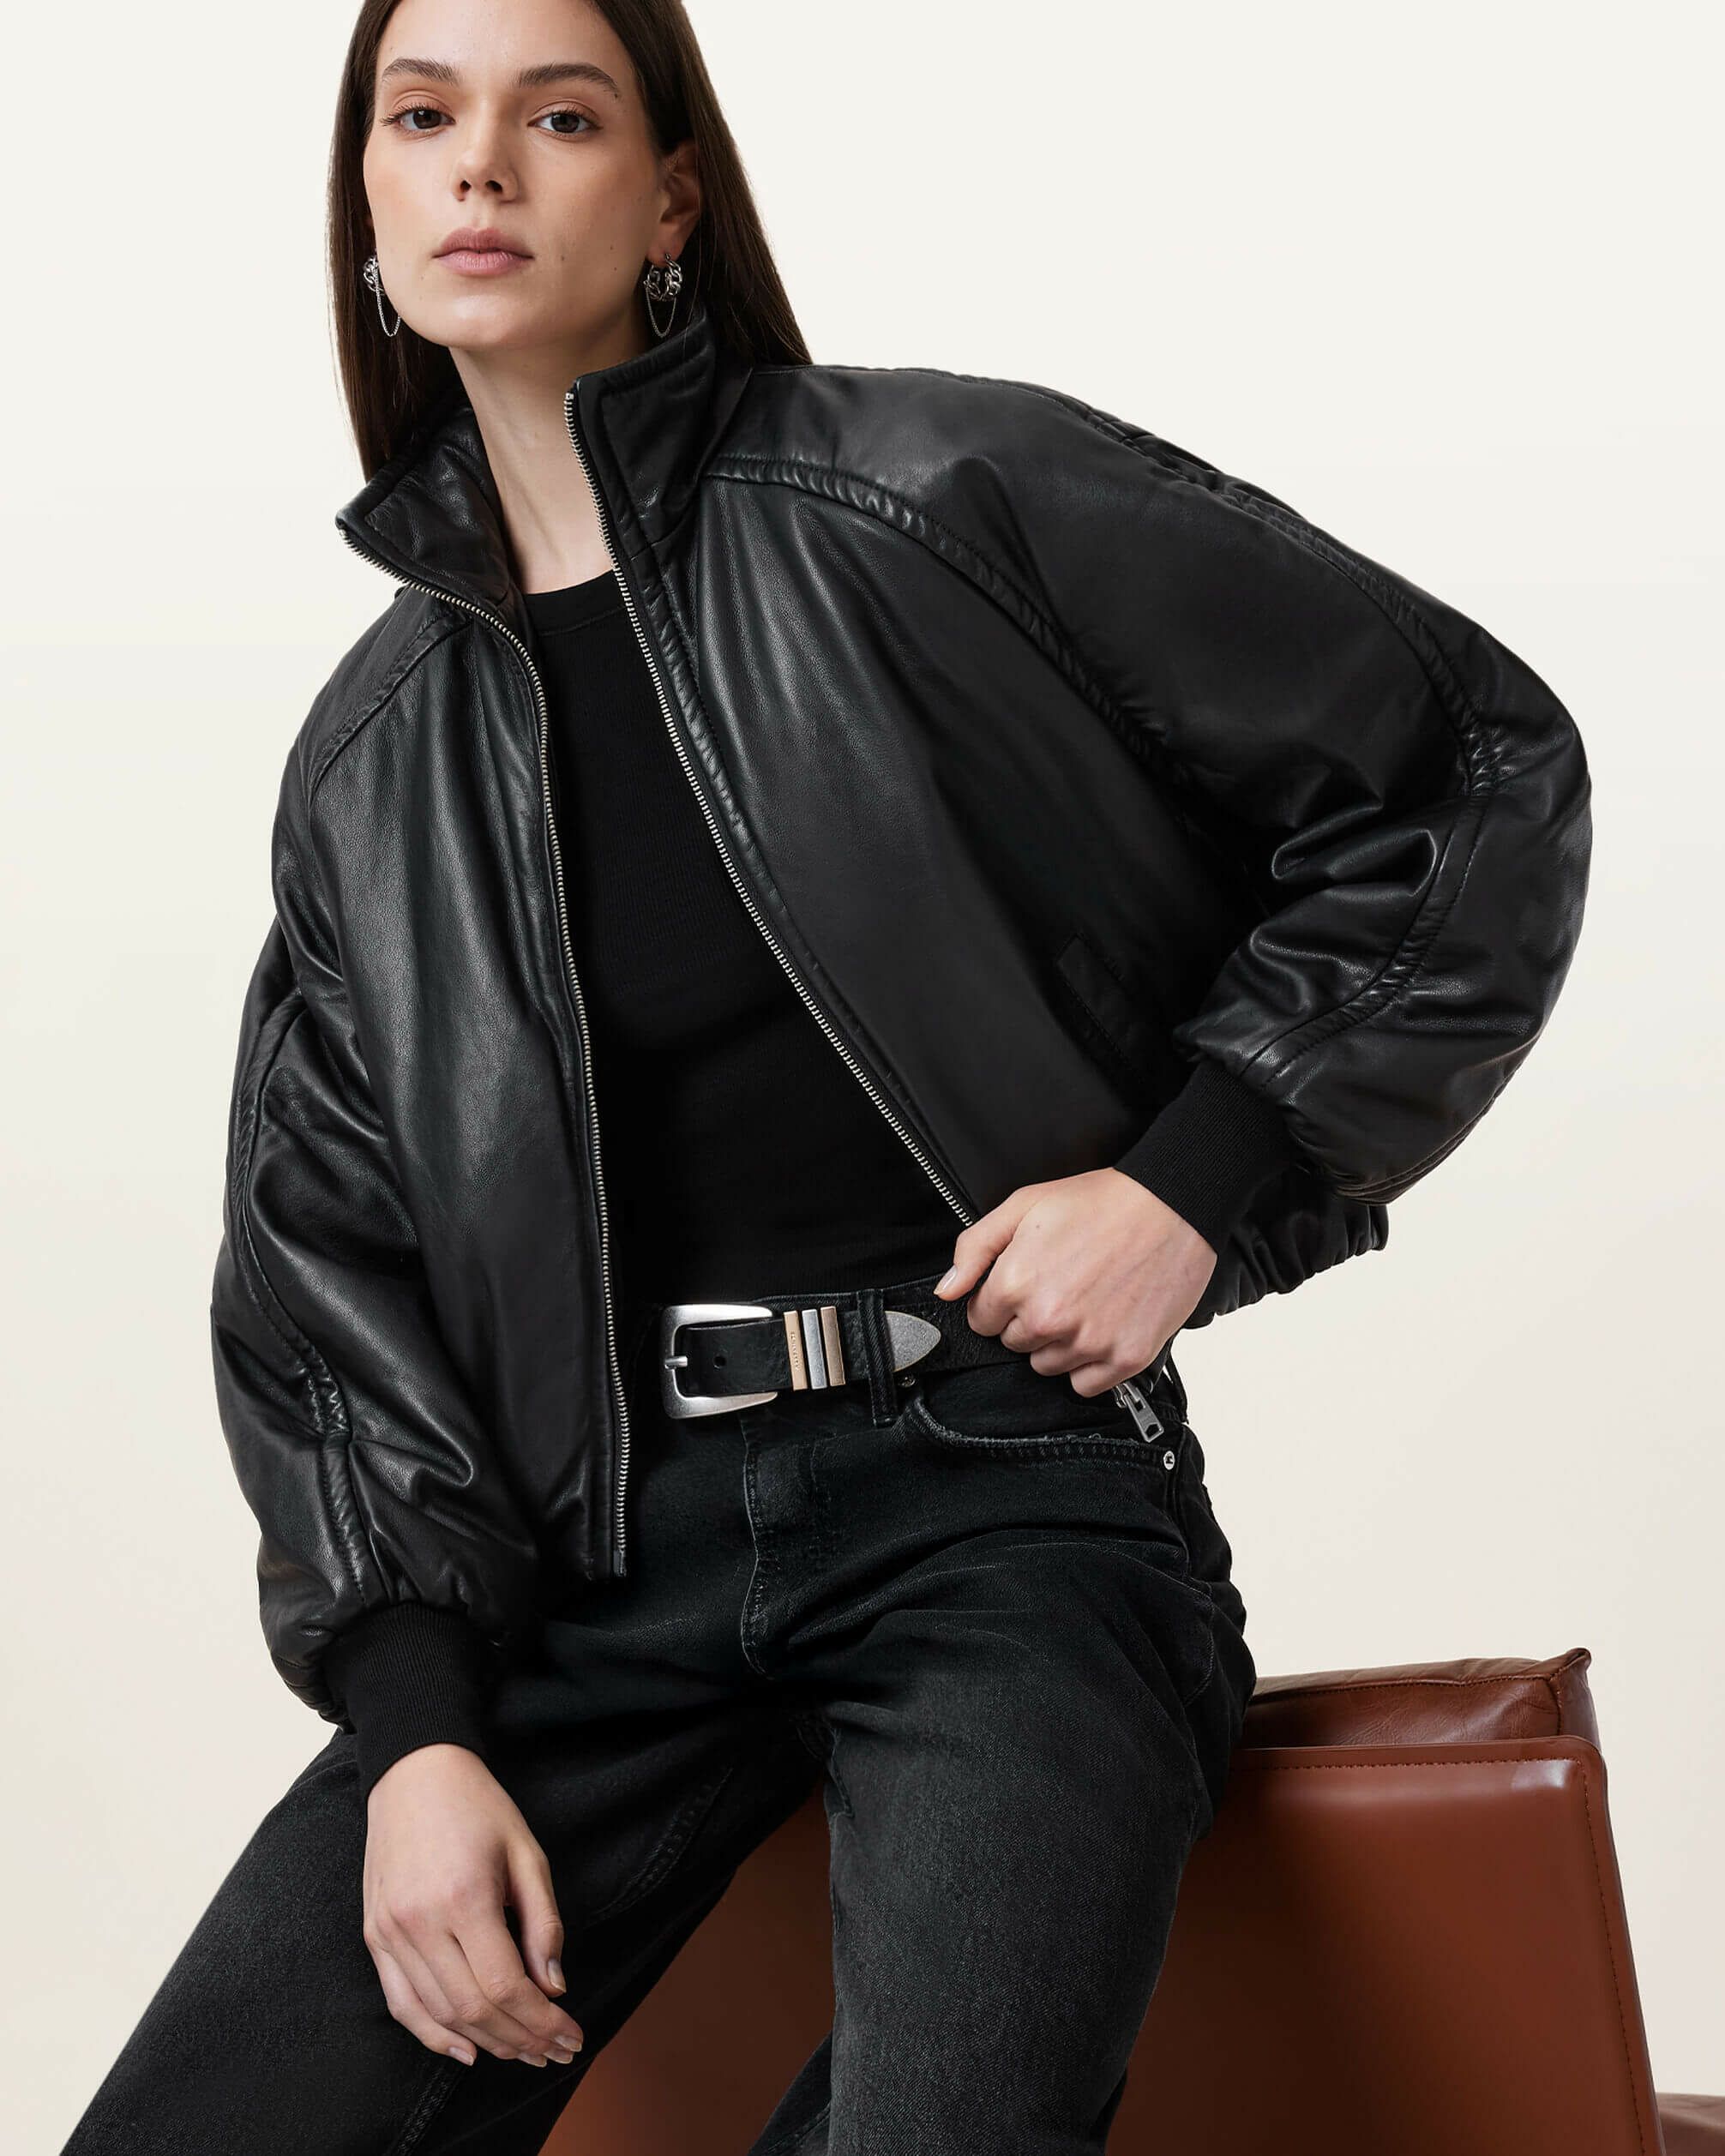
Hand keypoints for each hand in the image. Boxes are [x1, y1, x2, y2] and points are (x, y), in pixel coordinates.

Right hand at [360, 1743, 585, 2069]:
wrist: (413, 1772)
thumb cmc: (478, 1806)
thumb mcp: (526, 1852)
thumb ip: (543, 1922)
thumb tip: (554, 1987)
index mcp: (464, 1897)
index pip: (505, 1986)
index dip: (542, 2022)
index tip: (572, 2037)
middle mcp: (419, 1922)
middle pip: (472, 2010)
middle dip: (520, 2040)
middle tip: (555, 2052)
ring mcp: (389, 1932)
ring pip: (438, 2014)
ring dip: (485, 2044)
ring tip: (523, 2053)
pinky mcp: (374, 1936)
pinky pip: (401, 2003)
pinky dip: (433, 2035)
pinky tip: (466, 2050)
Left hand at [934, 1168, 1216, 1394]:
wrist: (1172, 1206)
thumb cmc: (1102, 1202)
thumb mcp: (1023, 1205)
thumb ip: (975, 1248)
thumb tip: (947, 1290)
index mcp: (1016, 1283)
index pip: (981, 1321)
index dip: (1000, 1300)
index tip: (1026, 1282)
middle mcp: (1048, 1319)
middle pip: (1014, 1344)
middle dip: (1029, 1319)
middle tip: (1062, 1285)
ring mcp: (1089, 1343)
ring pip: (1047, 1366)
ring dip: (1058, 1344)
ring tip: (1085, 1303)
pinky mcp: (1125, 1359)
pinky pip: (1086, 1386)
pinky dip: (1090, 1365)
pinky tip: (1102, 1328)